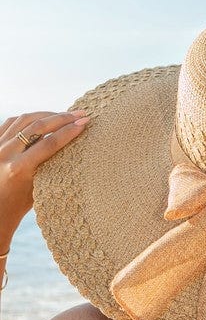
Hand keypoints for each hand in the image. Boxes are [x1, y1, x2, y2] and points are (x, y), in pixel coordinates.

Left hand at [0, 110, 89, 246]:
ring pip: (25, 120)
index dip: (68, 132)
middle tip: (80, 114)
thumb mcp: (38, 188)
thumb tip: (69, 144)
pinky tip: (42, 118)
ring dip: (47, 114)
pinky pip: (12, 122)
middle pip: (38, 127)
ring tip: (65, 114)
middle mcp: (6, 154)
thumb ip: (48, 165)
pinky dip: (29, 118)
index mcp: (19, 169)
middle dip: (62, 118)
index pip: (49, 144)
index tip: (84, 123)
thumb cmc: (19, 205)